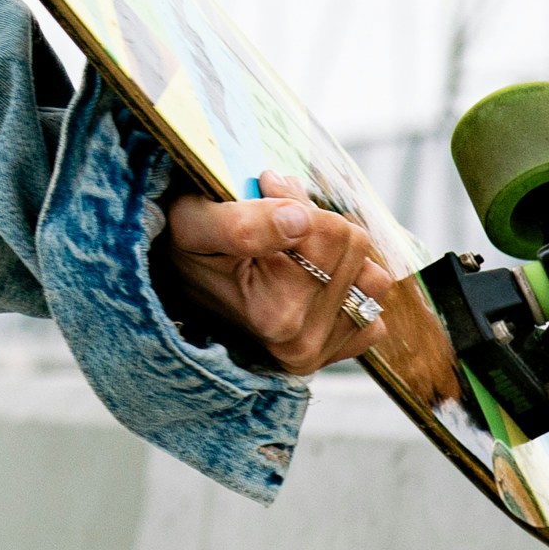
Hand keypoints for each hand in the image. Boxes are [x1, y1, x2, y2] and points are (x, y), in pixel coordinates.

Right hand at [159, 192, 392, 376]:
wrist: (175, 288)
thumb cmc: (186, 250)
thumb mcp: (194, 224)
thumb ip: (244, 223)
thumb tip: (301, 220)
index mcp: (275, 315)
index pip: (332, 232)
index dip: (295, 201)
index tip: (261, 197)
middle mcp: (302, 344)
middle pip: (355, 248)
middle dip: (318, 224)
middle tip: (276, 222)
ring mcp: (323, 352)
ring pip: (372, 275)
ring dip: (337, 253)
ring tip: (293, 249)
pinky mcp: (337, 351)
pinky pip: (374, 303)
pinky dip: (348, 284)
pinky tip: (309, 278)